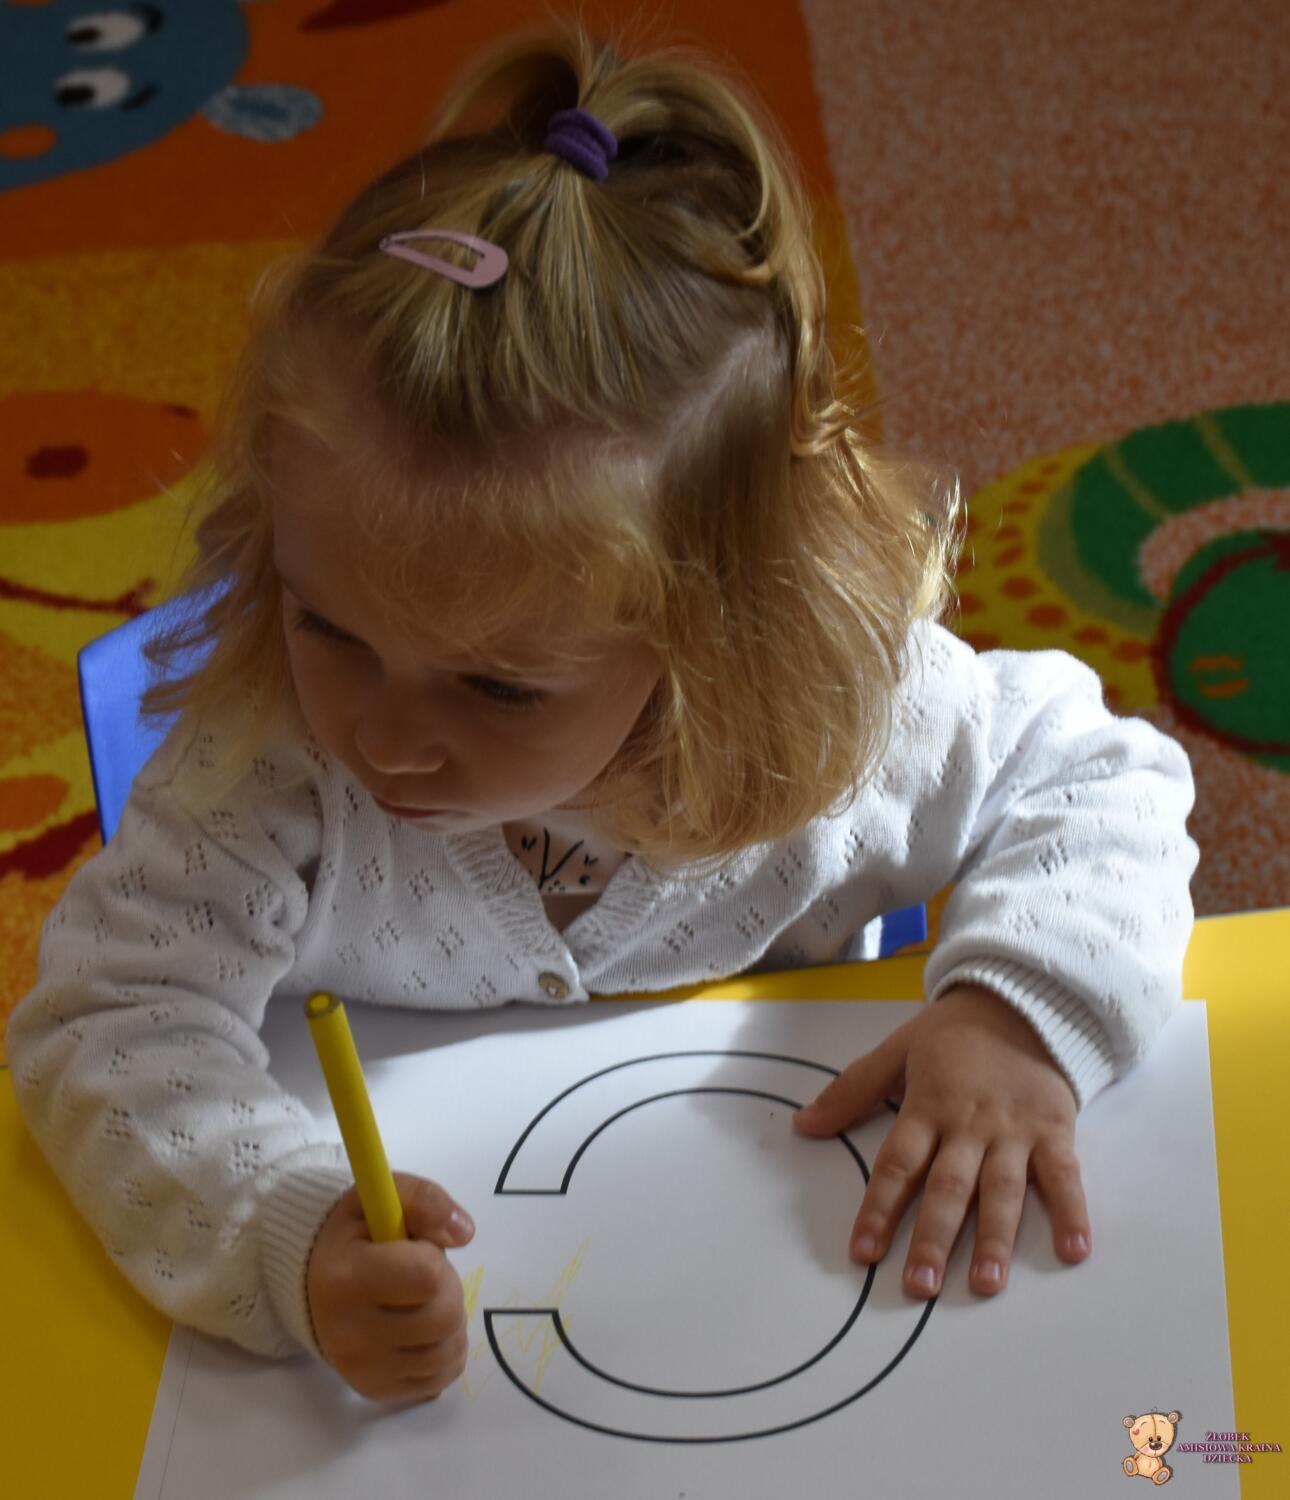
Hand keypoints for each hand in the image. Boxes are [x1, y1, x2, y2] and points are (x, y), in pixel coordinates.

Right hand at [307, 1172, 474, 1401]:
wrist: (313, 1284)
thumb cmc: (355, 1236)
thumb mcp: (381, 1197)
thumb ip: (424, 1199)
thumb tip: (465, 1232)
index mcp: (346, 1279)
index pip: (427, 1277)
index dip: (432, 1257)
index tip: (413, 1249)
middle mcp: (349, 1335)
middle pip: (444, 1318)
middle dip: (446, 1289)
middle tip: (422, 1276)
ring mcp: (362, 1370)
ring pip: (449, 1352)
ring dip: (450, 1321)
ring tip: (421, 1301)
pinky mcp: (376, 1391)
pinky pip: (441, 1377)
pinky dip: (444, 1351)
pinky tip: (422, 1330)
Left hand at [792, 984, 1090, 1297]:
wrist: (1021, 1000)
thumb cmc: (953, 1035)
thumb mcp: (896, 1051)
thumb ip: (851, 1091)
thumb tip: (803, 1125)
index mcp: (927, 1106)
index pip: (897, 1164)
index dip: (878, 1209)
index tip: (863, 1253)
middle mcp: (969, 1124)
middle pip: (948, 1187)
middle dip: (933, 1238)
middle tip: (920, 1286)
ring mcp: (1014, 1130)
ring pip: (1002, 1190)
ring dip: (996, 1238)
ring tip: (986, 1283)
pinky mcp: (1055, 1129)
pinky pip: (1064, 1175)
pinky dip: (1072, 1212)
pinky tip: (1074, 1251)